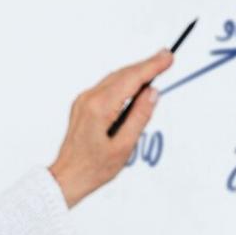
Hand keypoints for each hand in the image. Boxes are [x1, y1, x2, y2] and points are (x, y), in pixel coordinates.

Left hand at [47, 49, 174, 208]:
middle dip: (146, 65)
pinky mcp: (83, 105)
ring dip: (135, 72)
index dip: (151, 66)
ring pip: (114, 78)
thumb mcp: (124, 146)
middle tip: (166, 58)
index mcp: (99, 108)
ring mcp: (83, 101)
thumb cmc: (93, 168)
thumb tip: (152, 93)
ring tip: (156, 66)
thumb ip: (139, 117)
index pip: (131, 80)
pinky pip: (107, 87)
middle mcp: (89, 99)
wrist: (68, 177)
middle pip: (122, 74)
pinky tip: (136, 84)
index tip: (167, 58)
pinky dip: (124, 82)